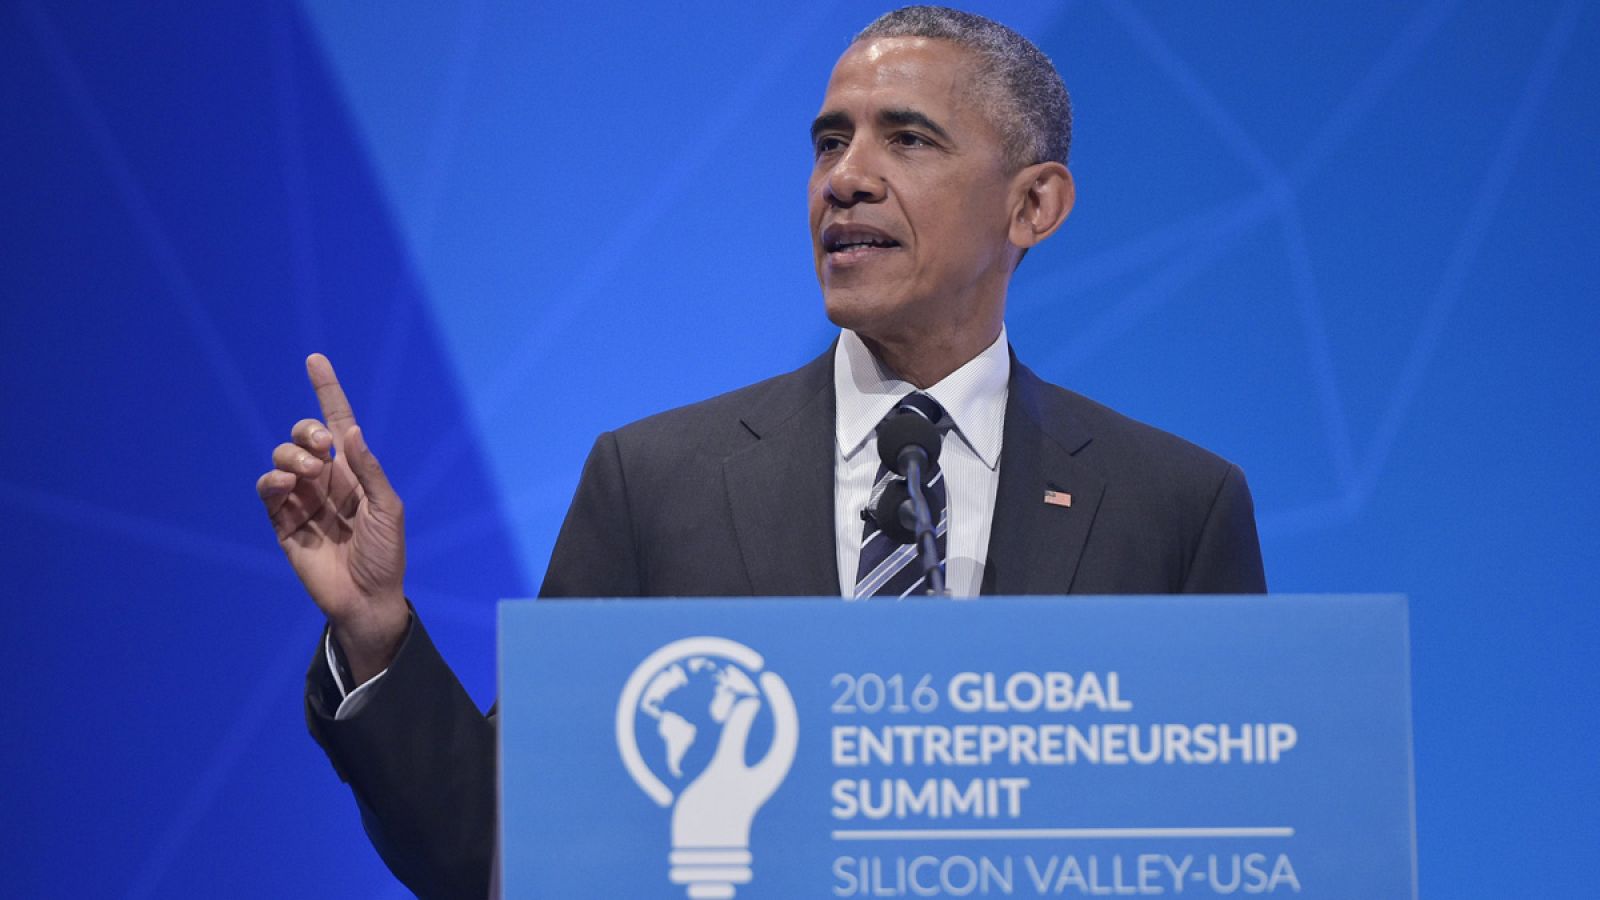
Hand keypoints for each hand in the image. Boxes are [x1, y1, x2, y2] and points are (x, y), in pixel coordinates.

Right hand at [256, 354, 407, 682]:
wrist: (366, 598)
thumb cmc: (386, 554)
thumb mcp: (388, 508)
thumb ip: (369, 470)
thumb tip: (351, 432)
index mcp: (354, 472)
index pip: (338, 423)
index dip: (326, 391)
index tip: (315, 359)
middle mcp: (326, 480)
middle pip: (303, 435)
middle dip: (307, 429)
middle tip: (323, 447)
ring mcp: (302, 499)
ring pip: (283, 457)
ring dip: (293, 456)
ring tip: (309, 475)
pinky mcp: (283, 522)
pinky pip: (269, 489)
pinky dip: (273, 479)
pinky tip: (286, 484)